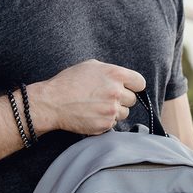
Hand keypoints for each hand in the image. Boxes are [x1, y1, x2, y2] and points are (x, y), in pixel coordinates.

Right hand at [28, 60, 145, 134]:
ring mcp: (111, 110)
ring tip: (97, 106)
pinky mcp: (105, 125)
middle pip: (132, 99)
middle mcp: (116, 92)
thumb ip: (111, 72)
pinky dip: (105, 120)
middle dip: (122, 99)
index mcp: (115, 75)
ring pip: (124, 113)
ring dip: (114, 111)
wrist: (53, 103)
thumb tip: (124, 79)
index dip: (133, 86)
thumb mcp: (91, 66)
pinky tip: (92, 114)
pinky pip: (113, 123)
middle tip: (105, 98)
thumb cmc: (69, 82)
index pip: (140, 83)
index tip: (128, 88)